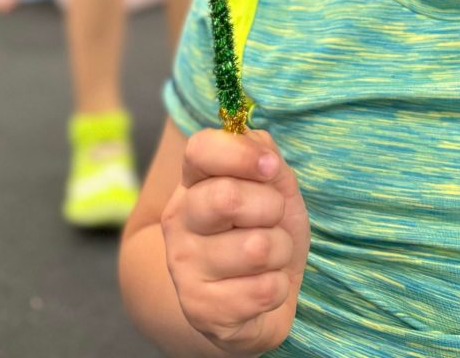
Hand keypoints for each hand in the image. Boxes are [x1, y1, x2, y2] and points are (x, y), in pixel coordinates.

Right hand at [160, 128, 308, 354]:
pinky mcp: (199, 310)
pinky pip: (264, 290)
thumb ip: (267, 159)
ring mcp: (184, 267)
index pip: (200, 149)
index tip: (271, 167)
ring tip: (268, 257)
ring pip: (256, 248)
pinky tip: (261, 288)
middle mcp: (178, 220)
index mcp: (193, 181)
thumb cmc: (264, 231)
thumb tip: (263, 155)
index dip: (242, 154)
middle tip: (273, 218)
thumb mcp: (274, 187)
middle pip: (228, 197)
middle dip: (272, 208)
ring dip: (280, 251)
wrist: (253, 302)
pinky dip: (278, 287)